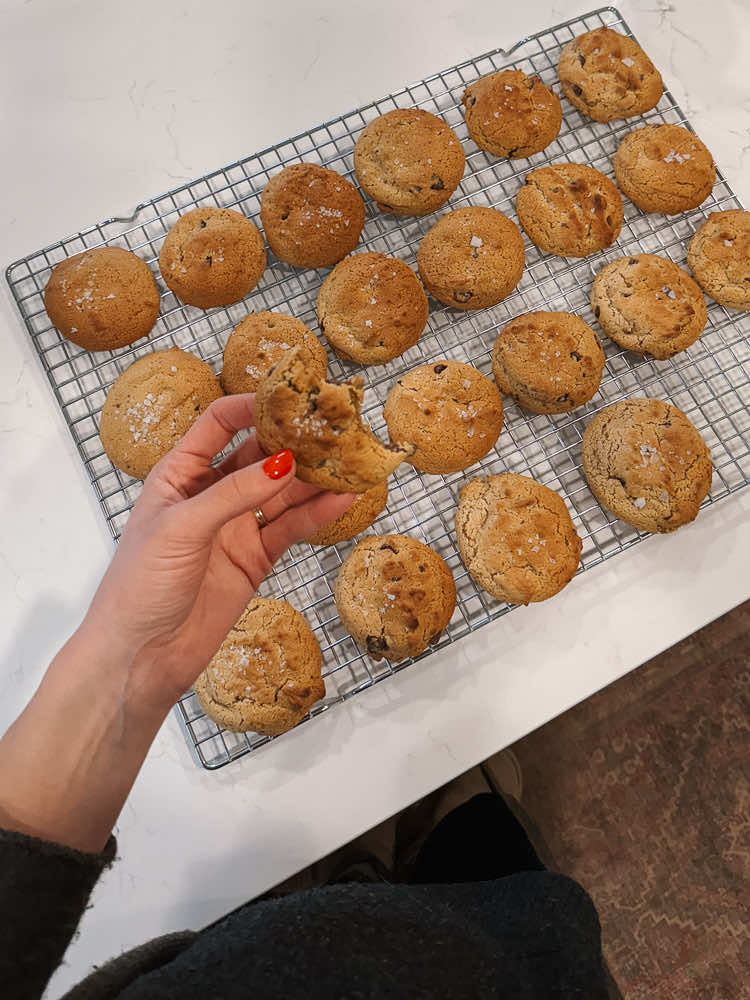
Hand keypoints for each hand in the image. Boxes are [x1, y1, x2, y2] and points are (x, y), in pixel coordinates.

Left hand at [0, 393, 353, 852]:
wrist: (140, 655)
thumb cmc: (141, 584)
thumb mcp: (183, 527)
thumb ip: (234, 493)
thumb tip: (284, 462)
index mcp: (179, 474)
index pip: (219, 424)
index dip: (251, 406)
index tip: (291, 397)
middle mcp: (210, 494)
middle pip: (259, 454)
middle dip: (294, 439)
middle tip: (334, 426)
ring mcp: (235, 527)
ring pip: (282, 492)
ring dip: (314, 477)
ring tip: (350, 460)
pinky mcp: (254, 559)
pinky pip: (289, 529)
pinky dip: (315, 515)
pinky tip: (342, 501)